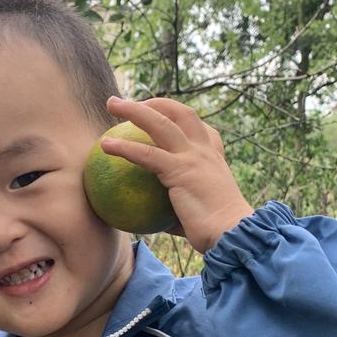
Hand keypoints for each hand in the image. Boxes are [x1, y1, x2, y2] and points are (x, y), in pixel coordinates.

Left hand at [101, 96, 253, 253]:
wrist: (231, 234)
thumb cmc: (214, 232)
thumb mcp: (194, 214)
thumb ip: (172, 211)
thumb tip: (148, 221)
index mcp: (213, 157)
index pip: (199, 128)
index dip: (179, 118)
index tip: (161, 117)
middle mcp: (204, 150)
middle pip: (180, 113)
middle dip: (154, 102)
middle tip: (129, 104)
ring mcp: (193, 156)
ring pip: (160, 123)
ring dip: (134, 110)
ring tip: (112, 104)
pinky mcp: (180, 170)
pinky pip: (146, 154)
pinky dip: (125, 147)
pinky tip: (105, 145)